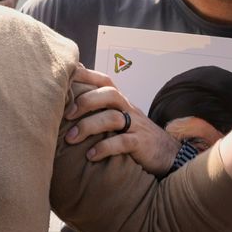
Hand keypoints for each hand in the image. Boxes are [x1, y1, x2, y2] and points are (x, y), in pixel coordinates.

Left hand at [65, 65, 180, 173]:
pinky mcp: (141, 143)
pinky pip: (123, 142)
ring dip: (88, 127)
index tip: (64, 77)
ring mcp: (136, 125)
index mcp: (120, 101)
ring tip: (70, 139)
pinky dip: (104, 148)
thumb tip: (67, 100)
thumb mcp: (117, 118)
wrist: (167, 154)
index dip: (85, 75)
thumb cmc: (133, 134)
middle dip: (85, 102)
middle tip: (66, 115)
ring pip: (113, 118)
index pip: (104, 81)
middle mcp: (128, 109)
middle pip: (109, 94)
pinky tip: (90, 155)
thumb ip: (98, 109)